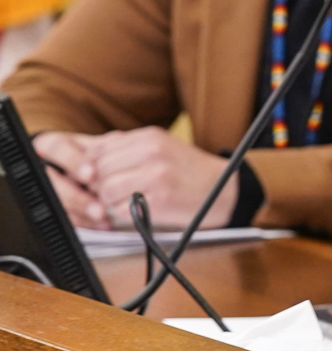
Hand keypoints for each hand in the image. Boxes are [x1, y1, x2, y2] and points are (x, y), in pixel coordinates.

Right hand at [32, 132, 106, 227]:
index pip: (56, 148)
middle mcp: (46, 166)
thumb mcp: (101, 146)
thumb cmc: (98, 155)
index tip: (91, 174)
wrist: (94, 170)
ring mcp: (48, 188)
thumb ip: (107, 148)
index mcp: (54, 146)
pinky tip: (101, 223)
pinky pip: (64, 217)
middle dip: (75, 197)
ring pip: (55, 203)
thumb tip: (118, 145)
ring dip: (80, 212)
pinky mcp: (55, 207)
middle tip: (98, 208)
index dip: (72, 161)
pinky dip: (84, 222)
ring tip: (102, 216)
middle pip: (51, 182)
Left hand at [78, 129, 238, 231]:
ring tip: (126, 201)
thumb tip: (87, 156)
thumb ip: (126, 147)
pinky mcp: (160, 200)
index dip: (91, 166)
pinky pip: (120, 210)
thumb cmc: (189, 171)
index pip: (99, 149)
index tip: (96, 176)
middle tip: (113, 192)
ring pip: (106, 191)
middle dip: (100, 185)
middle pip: (99, 170)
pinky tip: (138, 209)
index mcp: (150, 137)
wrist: (224, 190)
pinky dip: (123, 214)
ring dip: (110, 201)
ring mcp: (156, 176)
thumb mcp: (161, 147)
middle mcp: (152, 152)